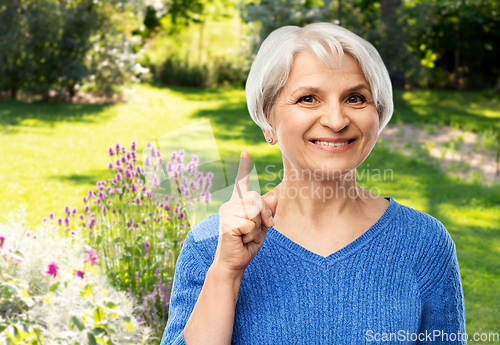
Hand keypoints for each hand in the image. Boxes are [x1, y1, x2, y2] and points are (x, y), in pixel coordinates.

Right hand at [213, 151, 277, 278]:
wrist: (234, 264)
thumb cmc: (246, 246)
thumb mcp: (262, 228)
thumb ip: (267, 213)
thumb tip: (273, 197)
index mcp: (238, 204)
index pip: (241, 183)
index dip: (244, 167)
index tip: (245, 152)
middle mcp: (230, 205)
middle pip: (257, 198)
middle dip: (265, 215)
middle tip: (262, 231)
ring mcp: (226, 212)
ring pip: (255, 211)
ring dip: (257, 227)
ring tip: (247, 236)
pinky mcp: (227, 222)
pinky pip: (250, 223)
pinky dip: (251, 234)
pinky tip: (241, 240)